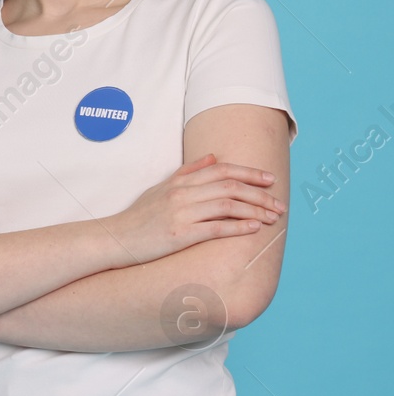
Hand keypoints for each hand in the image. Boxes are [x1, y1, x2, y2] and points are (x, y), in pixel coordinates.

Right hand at [107, 153, 284, 264]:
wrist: (116, 238)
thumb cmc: (139, 216)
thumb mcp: (161, 188)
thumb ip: (188, 172)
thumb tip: (212, 157)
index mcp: (179, 182)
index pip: (222, 170)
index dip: (249, 173)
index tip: (269, 179)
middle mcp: (182, 194)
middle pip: (230, 187)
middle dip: (260, 194)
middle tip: (279, 202)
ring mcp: (181, 213)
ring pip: (228, 206)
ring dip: (255, 211)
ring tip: (273, 217)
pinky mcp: (180, 234)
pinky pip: (216, 228)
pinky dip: (239, 227)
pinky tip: (254, 228)